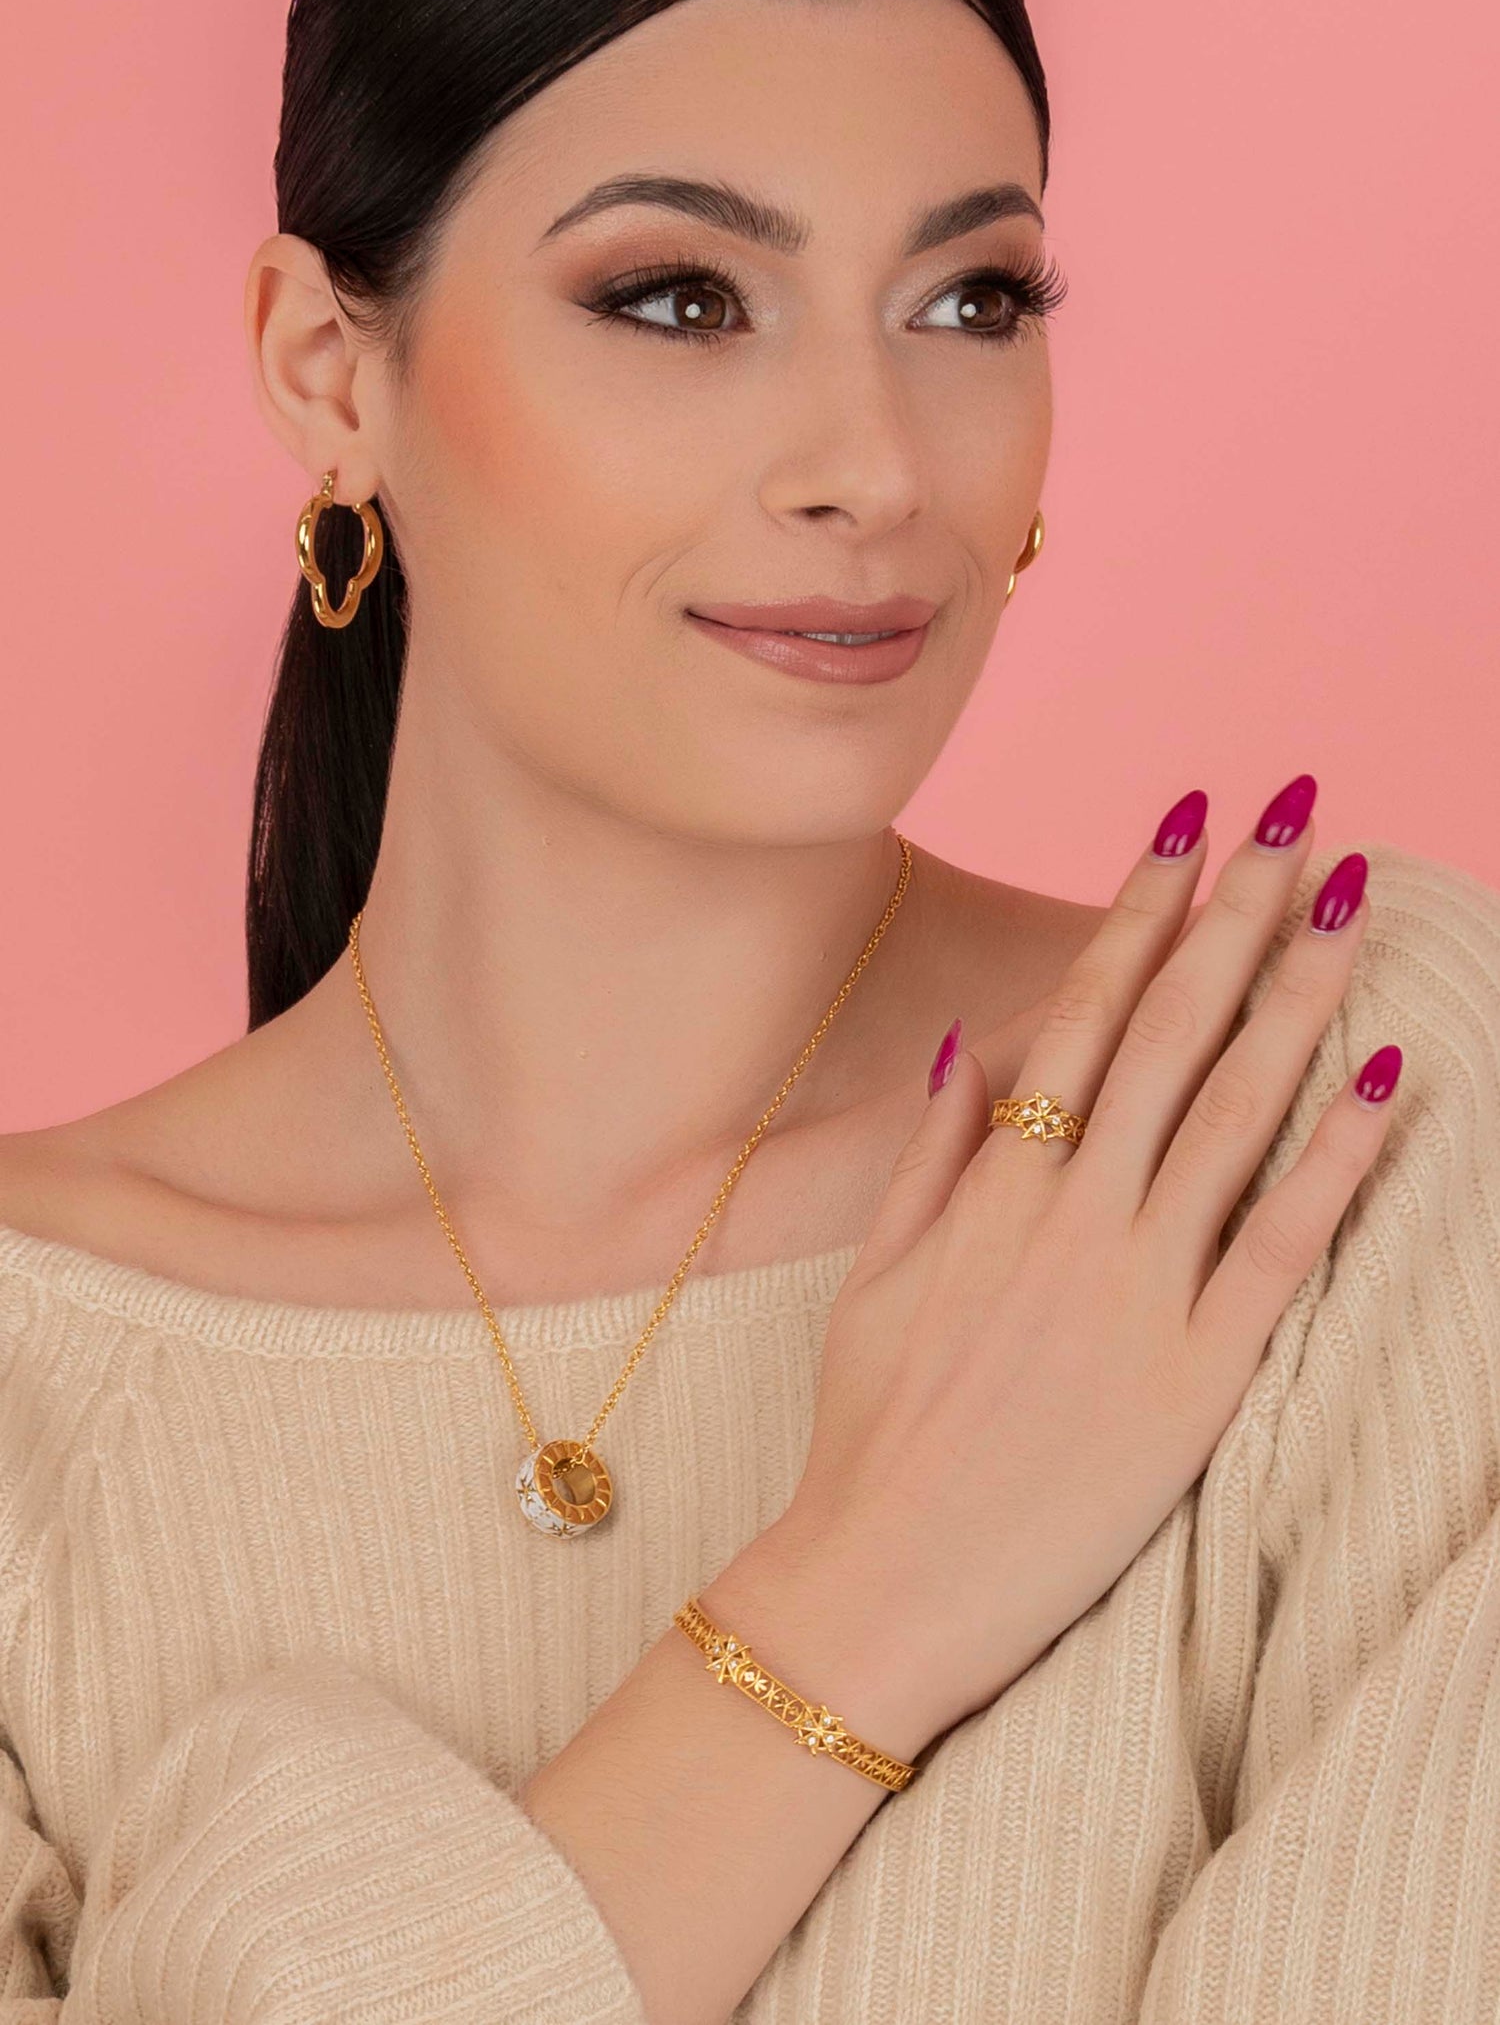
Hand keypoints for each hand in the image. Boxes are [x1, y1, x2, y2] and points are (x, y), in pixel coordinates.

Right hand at [776, 784, 1395, 1747]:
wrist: (880, 1585)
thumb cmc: (870, 1431)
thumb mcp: (873, 1278)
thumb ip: (929, 1158)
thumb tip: (972, 1044)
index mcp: (995, 1184)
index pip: (1086, 1010)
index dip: (1141, 906)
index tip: (1190, 822)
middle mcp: (1072, 1215)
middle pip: (1175, 1032)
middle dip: (1239, 913)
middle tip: (1297, 818)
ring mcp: (1138, 1291)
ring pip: (1236, 1111)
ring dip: (1299, 995)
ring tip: (1353, 902)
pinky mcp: (1197, 1378)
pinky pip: (1283, 1249)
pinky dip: (1338, 1161)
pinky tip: (1387, 1083)